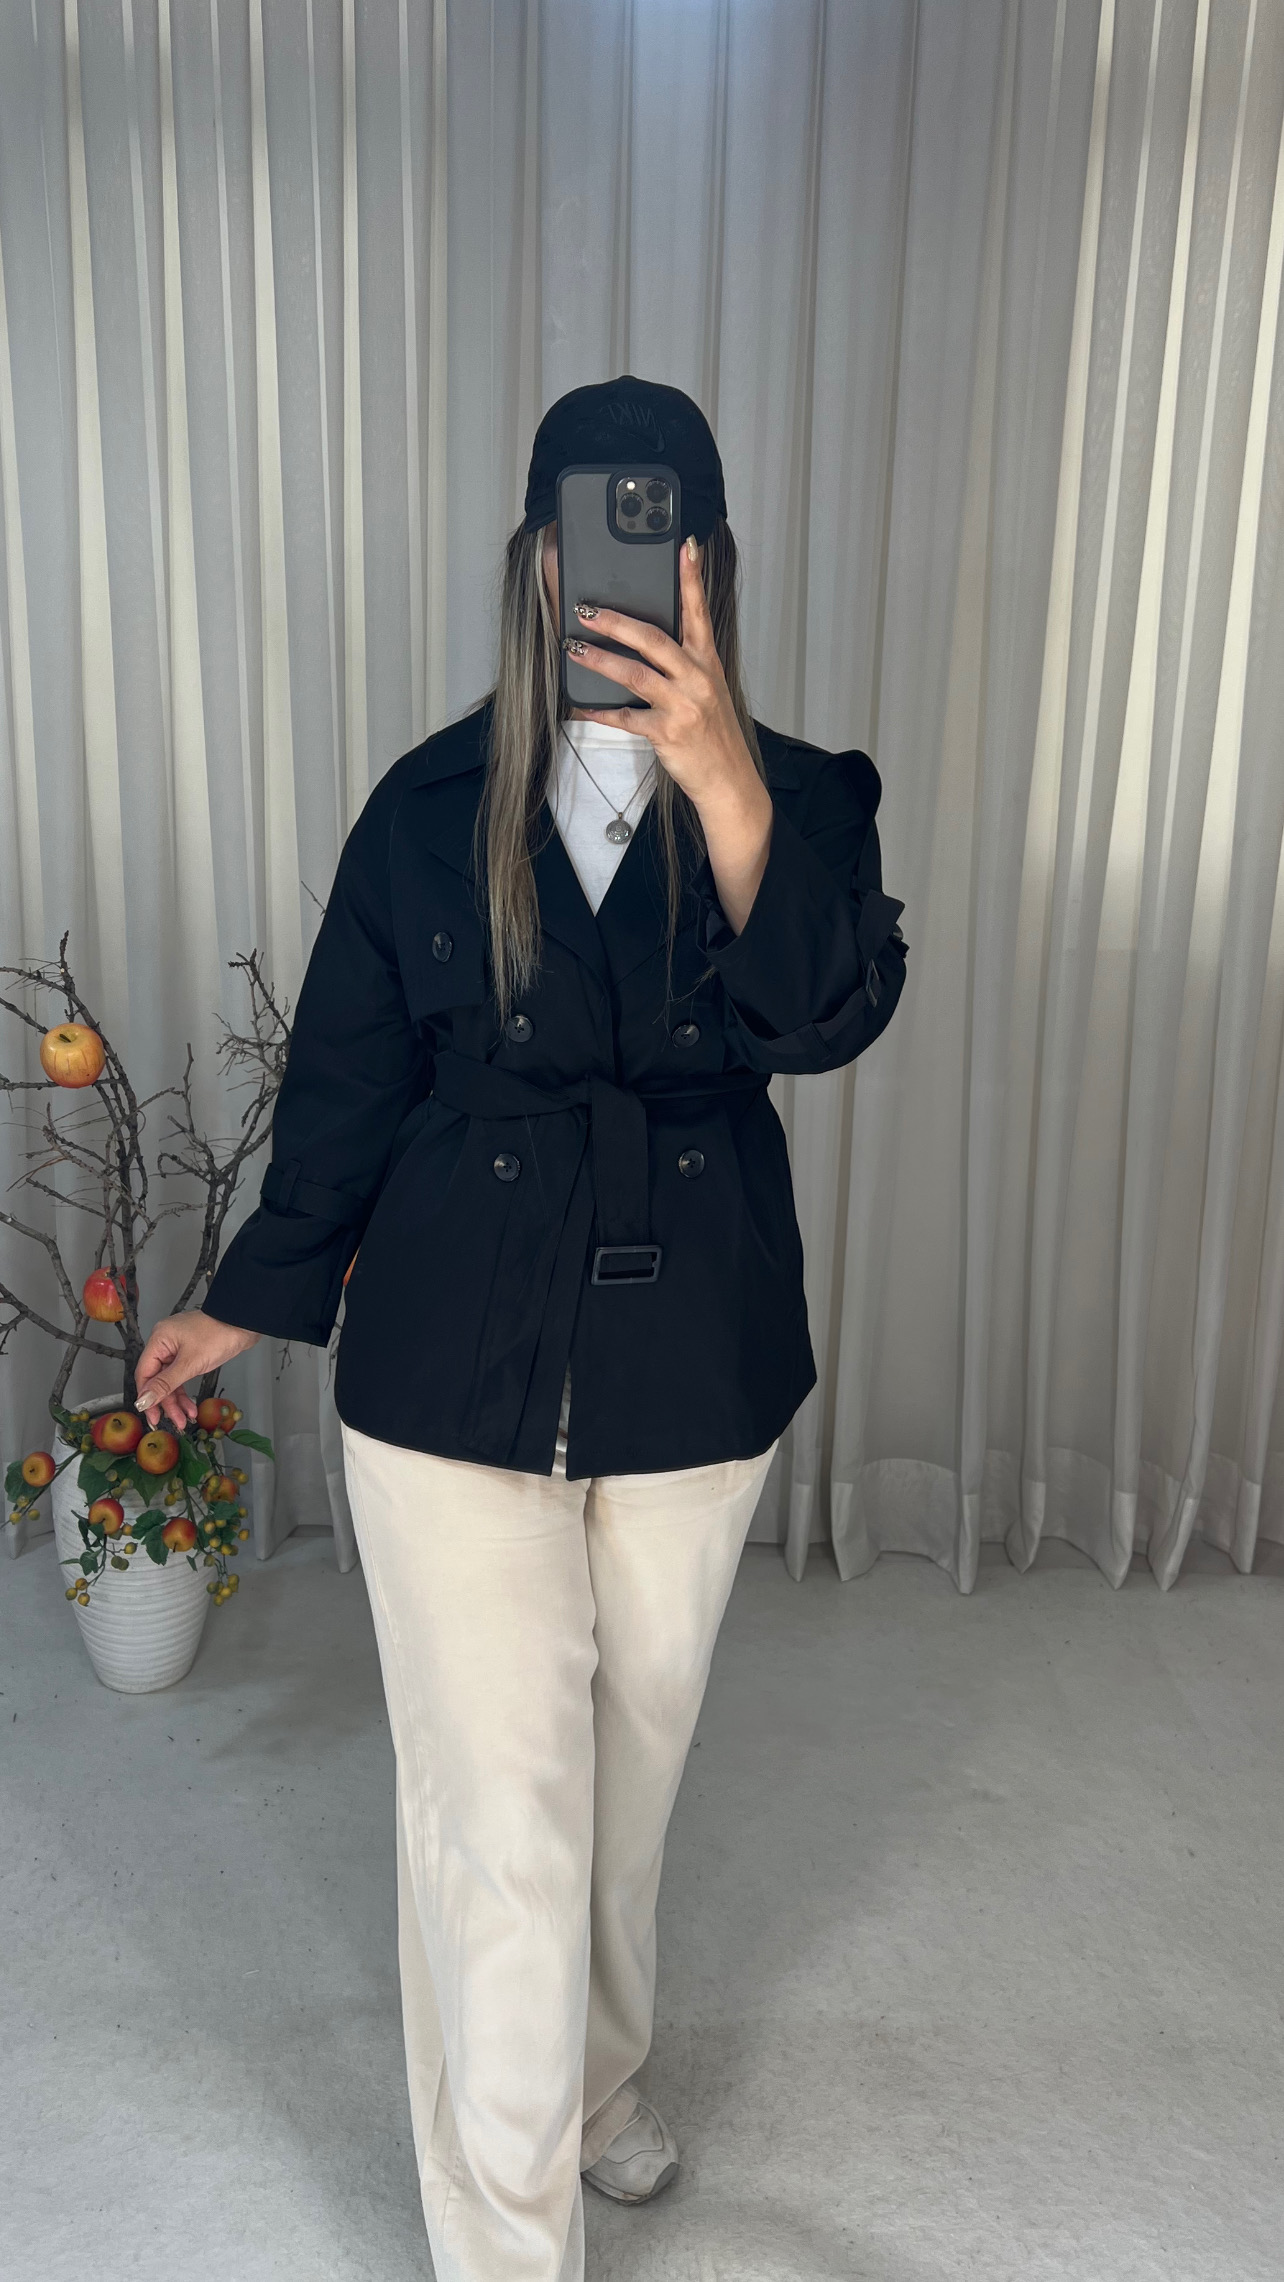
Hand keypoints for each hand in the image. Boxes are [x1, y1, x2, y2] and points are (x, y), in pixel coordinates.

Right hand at [134, 1311, 260, 1431]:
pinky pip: (181, 1376)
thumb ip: (166, 1384)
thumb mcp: (190, 1363)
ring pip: (170, 1380)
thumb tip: (143, 1400)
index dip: (147, 1397)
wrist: (244, 1324)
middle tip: (175, 1422)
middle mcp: (164, 1343)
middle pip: (157, 1379)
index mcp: (159, 1340)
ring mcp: (177, 1349)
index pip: (144, 1373)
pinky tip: (190, 1407)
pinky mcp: (189, 1354)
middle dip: (167, 1402)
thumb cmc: (218, 1336)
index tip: (153, 1417)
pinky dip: (185, 1391)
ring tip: (186, 1419)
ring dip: (177, 1400)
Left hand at [566, 534, 774, 930]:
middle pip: (653, 638)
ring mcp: (683, 705)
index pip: (699, 612)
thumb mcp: (708, 692)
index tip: (683, 545)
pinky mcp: (667, 733)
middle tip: (586, 608)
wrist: (729, 781)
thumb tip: (644, 642)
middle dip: (616, 620)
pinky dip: (598, 709)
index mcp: (707, 663)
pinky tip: (579, 703)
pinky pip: (624, 716)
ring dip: (599, 659)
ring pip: (634, 673)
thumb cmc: (713, 735)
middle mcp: (697, 678)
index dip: (691, 577)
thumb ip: (683, 665)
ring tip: (572, 648)